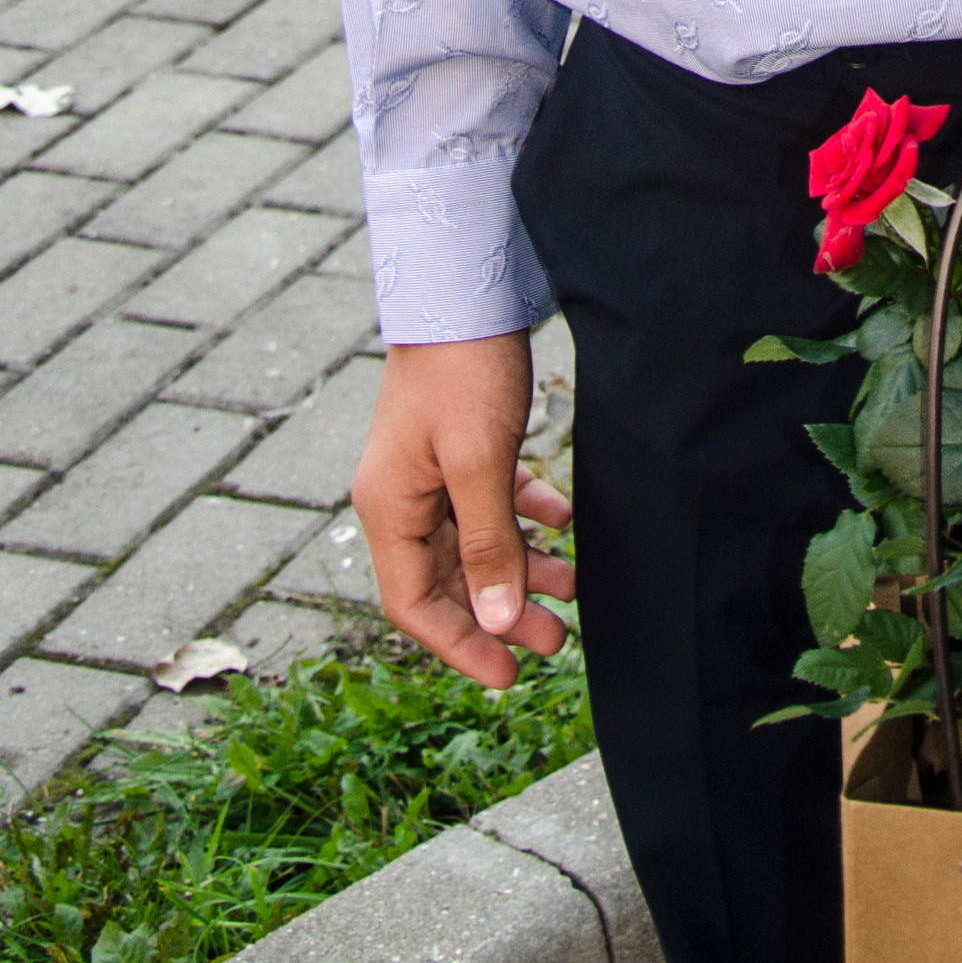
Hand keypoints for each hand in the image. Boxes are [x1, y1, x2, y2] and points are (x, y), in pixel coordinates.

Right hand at [353, 333, 575, 688]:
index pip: (413, 606)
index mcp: (389, 510)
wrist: (464, 287)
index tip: (506, 675)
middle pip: (449, 580)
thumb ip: (489, 543)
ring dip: (522, 568)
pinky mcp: (461, 447)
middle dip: (501, 613)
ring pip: (476, 543)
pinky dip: (526, 517)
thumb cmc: (463, 370)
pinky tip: (563, 525)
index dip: (459, 645)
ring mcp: (430, 472)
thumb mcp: (479, 463)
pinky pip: (492, 501)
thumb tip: (498, 620)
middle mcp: (402, 498)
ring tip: (572, 589)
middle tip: (555, 640)